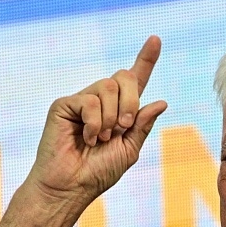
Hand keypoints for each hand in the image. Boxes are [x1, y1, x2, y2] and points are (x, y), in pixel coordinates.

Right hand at [27, 36, 167, 206]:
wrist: (71, 186)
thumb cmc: (97, 173)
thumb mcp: (129, 150)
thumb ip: (142, 126)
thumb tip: (161, 101)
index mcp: (119, 111)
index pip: (135, 81)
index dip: (146, 60)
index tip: (156, 39)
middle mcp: (101, 102)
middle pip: (124, 77)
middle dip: (130, 101)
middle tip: (123, 128)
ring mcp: (82, 101)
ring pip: (108, 86)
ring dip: (111, 117)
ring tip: (101, 139)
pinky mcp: (64, 105)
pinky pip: (90, 101)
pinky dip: (94, 123)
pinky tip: (87, 139)